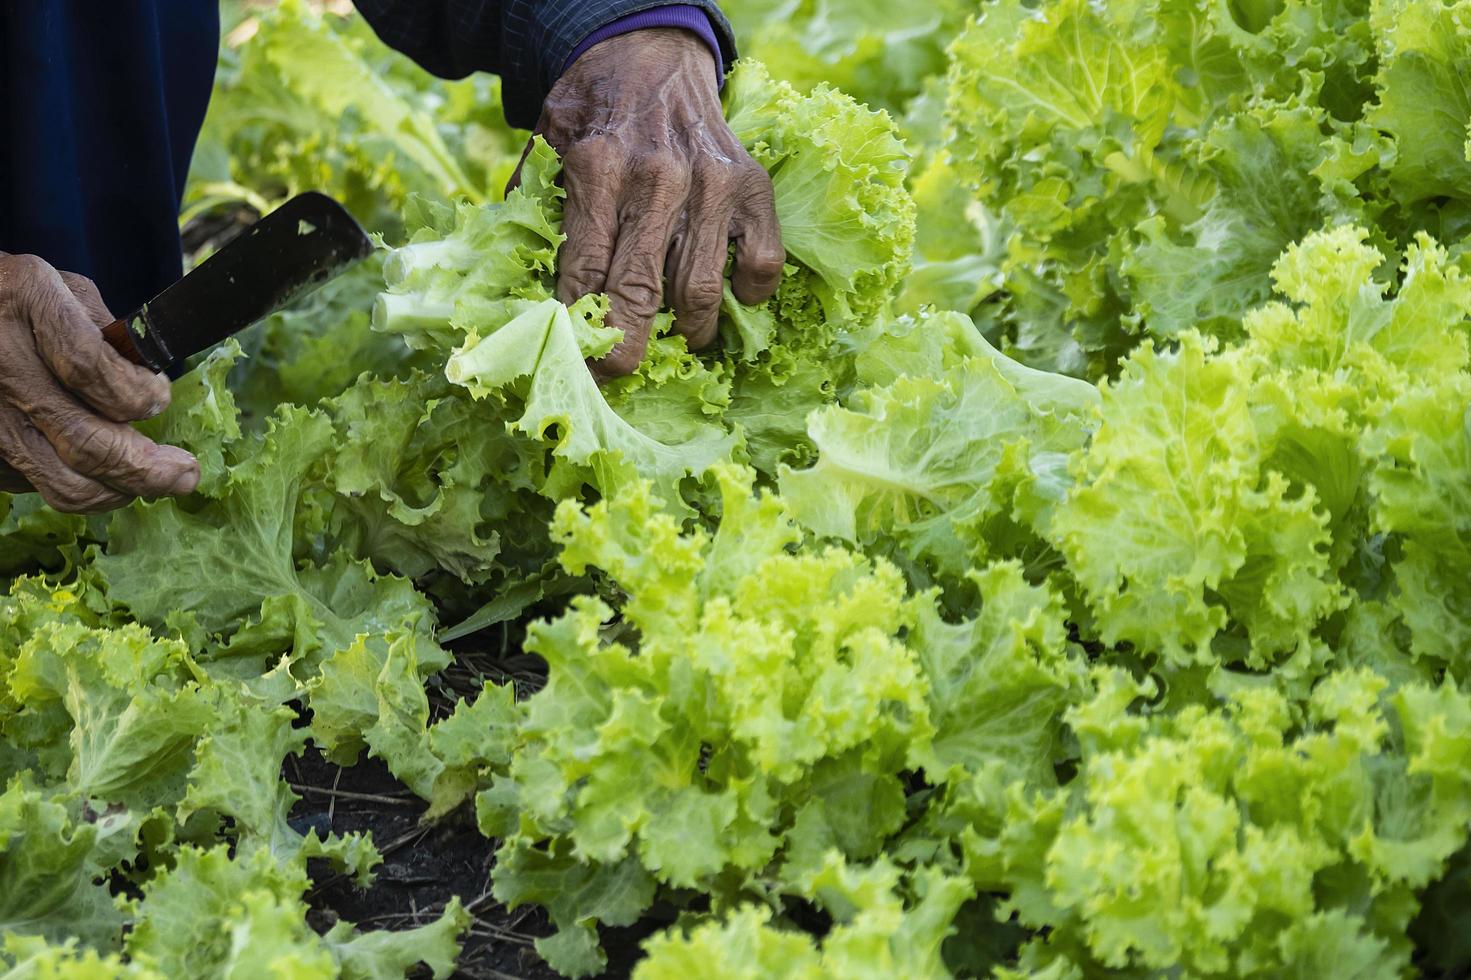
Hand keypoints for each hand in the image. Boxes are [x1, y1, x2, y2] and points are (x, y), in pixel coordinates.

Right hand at [0, 254, 198, 512]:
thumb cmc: (16, 295)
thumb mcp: (66, 288)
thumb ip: (112, 335)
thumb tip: (149, 388)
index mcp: (29, 304)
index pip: (90, 368)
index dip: (137, 394)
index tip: (160, 398)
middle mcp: (3, 363)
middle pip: (85, 443)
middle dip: (149, 469)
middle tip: (186, 475)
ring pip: (63, 482)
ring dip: (119, 491)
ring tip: (150, 481)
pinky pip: (36, 485)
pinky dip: (76, 483)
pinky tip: (95, 469)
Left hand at [526, 27, 784, 377]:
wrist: (653, 52)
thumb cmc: (595, 109)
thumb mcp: (546, 141)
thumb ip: (532, 204)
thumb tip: (517, 283)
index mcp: (598, 167)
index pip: (585, 271)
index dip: (579, 328)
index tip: (575, 363)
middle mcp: (658, 178)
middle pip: (641, 292)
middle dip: (626, 348)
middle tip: (619, 374)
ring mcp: (712, 184)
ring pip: (700, 291)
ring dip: (687, 332)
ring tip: (676, 339)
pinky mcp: (753, 189)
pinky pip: (759, 266)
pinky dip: (745, 295)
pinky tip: (725, 295)